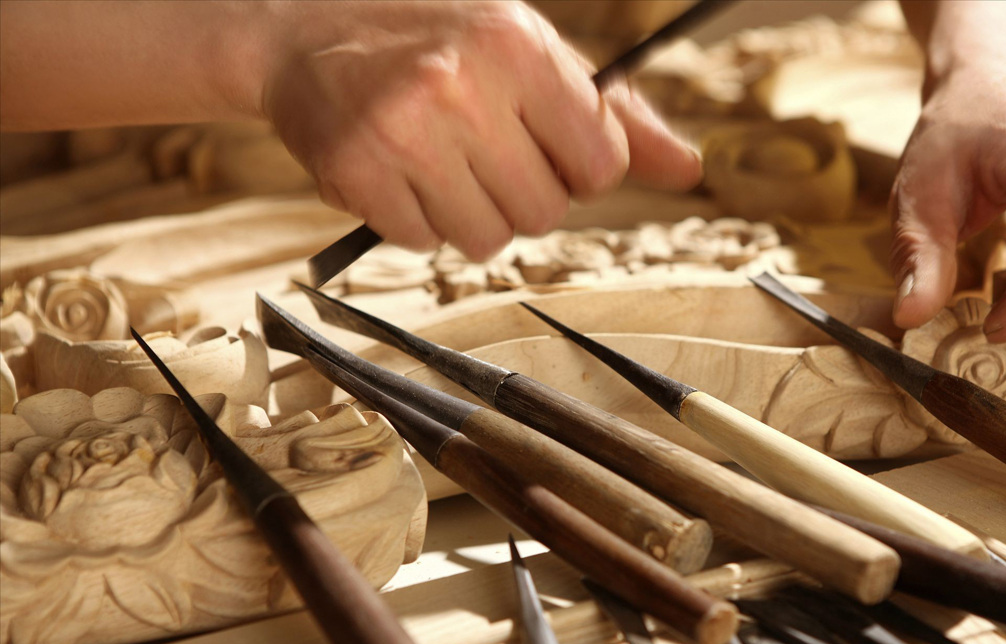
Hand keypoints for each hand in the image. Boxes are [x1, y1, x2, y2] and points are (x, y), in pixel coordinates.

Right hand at [262, 1, 701, 260]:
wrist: (302, 24)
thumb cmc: (437, 37)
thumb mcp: (530, 50)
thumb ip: (614, 114)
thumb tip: (687, 169)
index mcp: (520, 46)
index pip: (602, 165)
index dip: (578, 169)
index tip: (543, 144)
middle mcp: (463, 85)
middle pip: (545, 212)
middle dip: (521, 194)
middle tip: (481, 150)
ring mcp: (404, 130)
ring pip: (486, 239)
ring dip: (470, 215)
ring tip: (439, 160)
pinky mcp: (356, 170)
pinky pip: (424, 242)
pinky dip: (416, 220)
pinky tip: (398, 169)